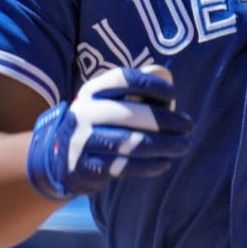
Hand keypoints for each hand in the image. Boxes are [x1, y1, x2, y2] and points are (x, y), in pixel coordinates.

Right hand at [26, 66, 192, 199]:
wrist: (57, 159)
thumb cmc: (98, 125)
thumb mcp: (107, 102)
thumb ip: (134, 92)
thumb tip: (167, 83)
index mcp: (91, 92)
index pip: (123, 80)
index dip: (151, 84)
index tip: (173, 95)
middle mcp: (83, 113)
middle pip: (131, 113)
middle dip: (166, 120)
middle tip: (188, 126)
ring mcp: (82, 142)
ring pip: (130, 143)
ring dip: (164, 145)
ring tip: (183, 145)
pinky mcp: (86, 168)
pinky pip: (124, 166)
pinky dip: (149, 165)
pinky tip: (164, 162)